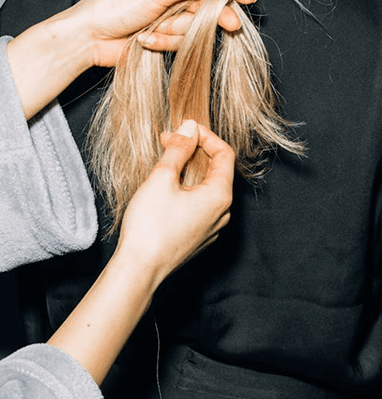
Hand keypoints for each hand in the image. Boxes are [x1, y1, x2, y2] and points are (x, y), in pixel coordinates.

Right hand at [47, 120, 233, 385]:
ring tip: (164, 162)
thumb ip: (179, 149)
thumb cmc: (150, 226)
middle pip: (217, 169)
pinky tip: (166, 188)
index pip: (224, 153)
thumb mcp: (162, 178)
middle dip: (193, 151)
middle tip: (167, 142)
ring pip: (207, 187)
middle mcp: (222, 212)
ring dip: (189, 169)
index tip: (182, 130)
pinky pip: (200, 204)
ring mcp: (212, 226)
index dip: (204, 136)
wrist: (139, 271)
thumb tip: (190, 128)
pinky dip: (187, 188)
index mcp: (220, 195)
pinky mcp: (199, 236)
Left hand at [68, 0, 255, 66]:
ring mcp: (166, 17)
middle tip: (231, 24)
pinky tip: (144, 40)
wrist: (88, 38)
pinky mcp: (162, 39)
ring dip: (174, 31)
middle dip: (211, 15)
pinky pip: (178, 43)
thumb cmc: (114, 6)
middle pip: (205, 4)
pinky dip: (163, 43)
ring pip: (192, 26)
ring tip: (150, 30)